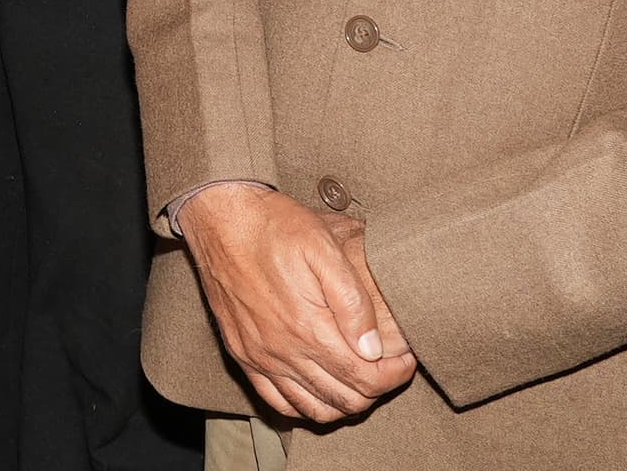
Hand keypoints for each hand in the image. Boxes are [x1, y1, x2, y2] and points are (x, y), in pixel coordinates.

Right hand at [177, 183, 416, 422]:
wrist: (220, 216)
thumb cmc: (275, 225)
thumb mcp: (323, 246)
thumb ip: (353, 302)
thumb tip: (372, 349)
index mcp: (308, 328)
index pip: (365, 380)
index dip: (394, 376)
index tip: (406, 359)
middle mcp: (283, 352)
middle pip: (344, 401)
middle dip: (376, 390)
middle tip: (388, 367)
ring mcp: (259, 357)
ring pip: (313, 409)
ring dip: (345, 403)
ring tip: (360, 378)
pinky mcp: (242, 353)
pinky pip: (277, 402)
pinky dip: (305, 406)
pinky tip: (320, 389)